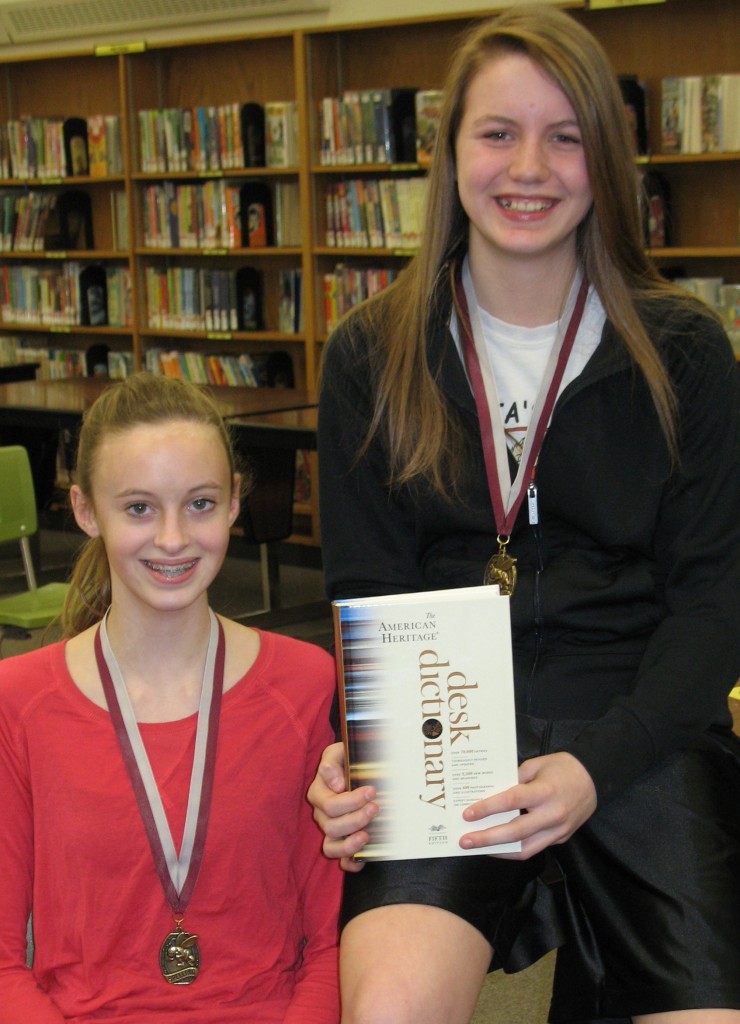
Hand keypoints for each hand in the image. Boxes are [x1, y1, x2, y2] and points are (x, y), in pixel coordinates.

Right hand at [307, 742, 378, 871]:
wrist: (355, 767)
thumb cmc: (345, 761)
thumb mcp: (337, 753)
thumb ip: (332, 763)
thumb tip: (336, 784)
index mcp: (319, 793)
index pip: (330, 805)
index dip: (351, 801)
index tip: (371, 791)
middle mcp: (322, 815)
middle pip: (332, 826)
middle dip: (356, 819)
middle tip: (376, 807)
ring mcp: (330, 831)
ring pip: (331, 847)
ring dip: (351, 843)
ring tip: (368, 834)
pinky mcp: (342, 844)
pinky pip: (340, 861)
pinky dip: (351, 863)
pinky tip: (364, 857)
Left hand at [459, 752, 596, 858]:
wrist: (595, 779)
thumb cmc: (563, 767)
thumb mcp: (537, 764)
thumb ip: (515, 779)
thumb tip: (492, 793)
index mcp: (545, 792)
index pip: (511, 802)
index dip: (487, 808)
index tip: (468, 814)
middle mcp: (552, 815)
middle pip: (515, 833)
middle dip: (487, 839)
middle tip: (465, 841)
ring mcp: (558, 831)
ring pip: (525, 850)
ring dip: (499, 851)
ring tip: (479, 848)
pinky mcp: (561, 838)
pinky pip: (535, 848)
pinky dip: (515, 849)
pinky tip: (499, 845)